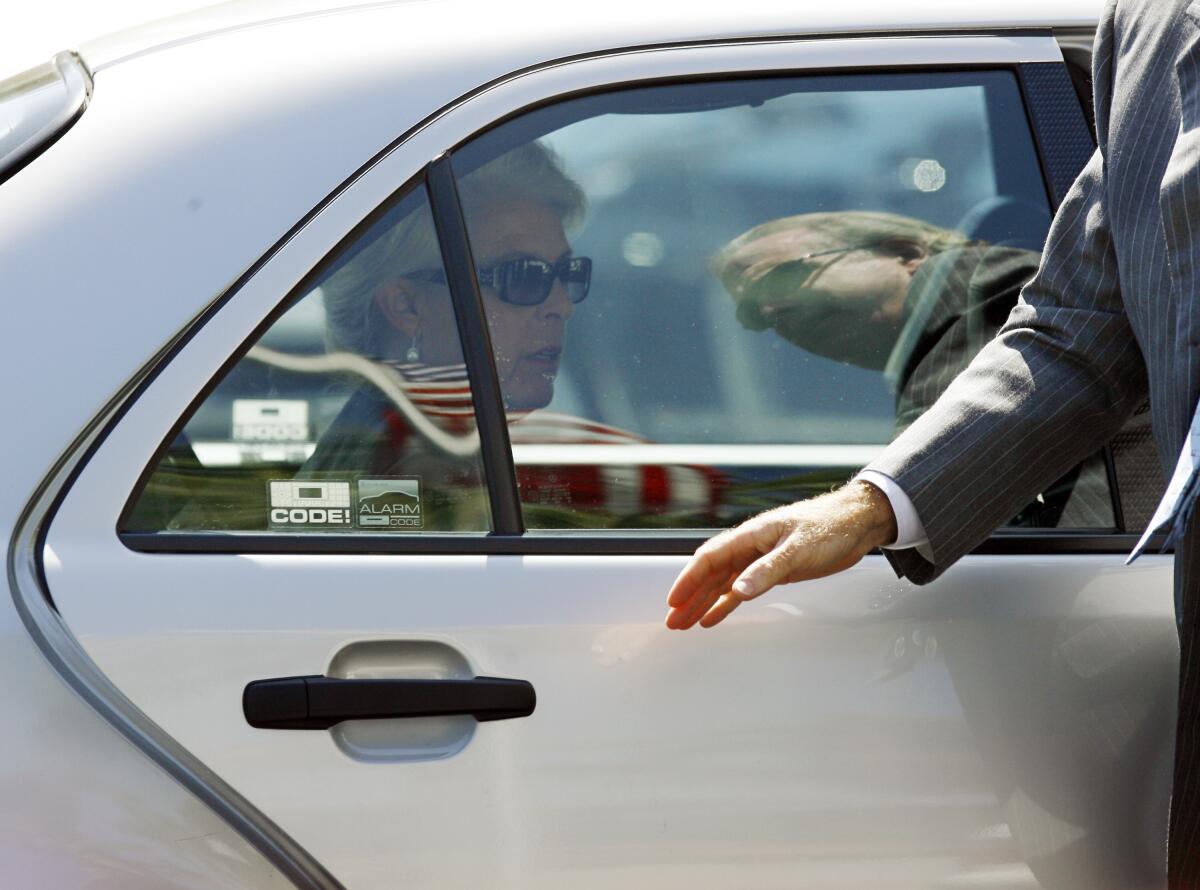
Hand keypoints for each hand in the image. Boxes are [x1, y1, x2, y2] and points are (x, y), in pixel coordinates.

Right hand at [664, 481, 897, 629]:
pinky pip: (741, 590)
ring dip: (703, 603)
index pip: (709, 558)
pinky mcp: (773, 571)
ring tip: (685, 623)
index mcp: (750, 536)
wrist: (857, 522)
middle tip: (673, 621)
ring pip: (722, 584)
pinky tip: (714, 617)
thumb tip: (738, 590)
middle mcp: (750, 547)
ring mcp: (760, 560)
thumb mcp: (798, 550)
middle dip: (690, 597)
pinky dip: (726, 603)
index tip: (675, 601)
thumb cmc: (829, 526)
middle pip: (710, 574)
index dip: (688, 580)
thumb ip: (767, 571)